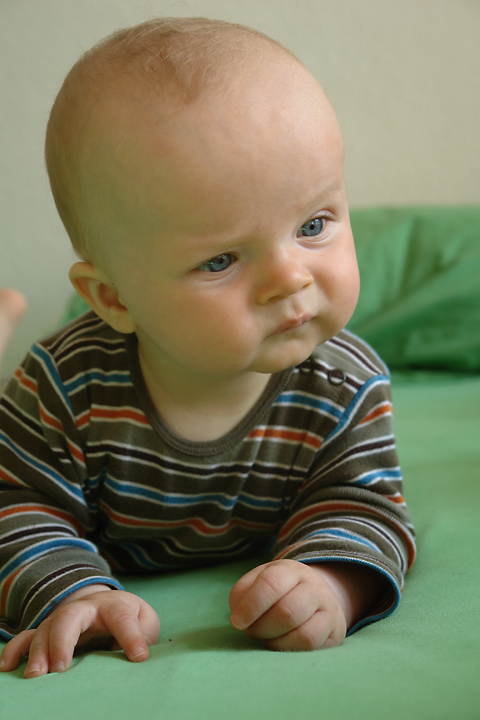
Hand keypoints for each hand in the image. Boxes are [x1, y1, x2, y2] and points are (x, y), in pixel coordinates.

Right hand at [0, 586, 159, 677]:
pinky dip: (15, 650)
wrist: (107, 603)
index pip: (122, 619)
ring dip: (38, 652)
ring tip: (36, 676)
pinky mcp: (49, 632)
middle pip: (70, 616)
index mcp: (115, 606)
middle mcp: (85, 609)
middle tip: (60, 669)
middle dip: (62, 640)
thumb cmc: (129, 617)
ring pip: (45, 628)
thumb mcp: (145, 621)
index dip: (132, 638)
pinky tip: (7, 666)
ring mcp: (63, 619)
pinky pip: (26, 637)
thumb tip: (136, 657)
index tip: (138, 658)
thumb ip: (144, 634)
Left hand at [229, 559, 348, 650]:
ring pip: (302, 633)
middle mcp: (313, 586)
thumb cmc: (278, 592)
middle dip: (262, 628)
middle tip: (251, 631)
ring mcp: (328, 608)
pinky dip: (289, 649)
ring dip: (275, 642)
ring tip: (266, 637)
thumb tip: (239, 616)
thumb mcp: (258, 583)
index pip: (271, 583)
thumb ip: (242, 594)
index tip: (237, 622)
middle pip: (287, 612)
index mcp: (289, 569)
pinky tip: (280, 644)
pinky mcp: (336, 630)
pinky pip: (312, 646)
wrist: (316, 596)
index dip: (251, 605)